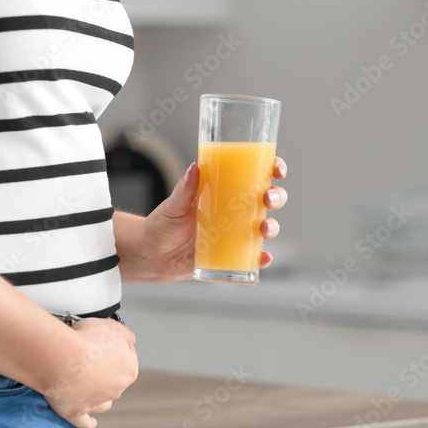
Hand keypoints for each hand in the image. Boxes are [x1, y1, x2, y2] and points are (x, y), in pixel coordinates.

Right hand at [41, 317, 138, 427]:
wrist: (61, 357)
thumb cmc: (86, 340)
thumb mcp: (114, 326)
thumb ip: (125, 335)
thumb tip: (129, 341)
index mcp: (128, 370)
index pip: (128, 359)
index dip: (114, 349)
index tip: (102, 344)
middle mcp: (116, 389)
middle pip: (115, 381)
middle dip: (105, 373)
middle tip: (88, 359)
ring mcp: (96, 403)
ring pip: (104, 403)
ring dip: (100, 397)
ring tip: (88, 388)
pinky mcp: (76, 412)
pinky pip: (84, 422)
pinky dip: (87, 423)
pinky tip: (89, 422)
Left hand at [139, 156, 288, 281]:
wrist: (151, 256)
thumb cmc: (162, 226)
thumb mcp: (172, 206)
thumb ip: (184, 189)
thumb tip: (194, 167)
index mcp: (224, 193)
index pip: (255, 176)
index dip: (272, 170)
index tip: (276, 170)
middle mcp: (234, 213)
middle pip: (267, 201)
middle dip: (276, 197)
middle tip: (268, 199)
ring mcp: (234, 235)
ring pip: (265, 228)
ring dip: (272, 227)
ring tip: (264, 229)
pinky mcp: (230, 256)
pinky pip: (252, 258)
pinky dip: (262, 259)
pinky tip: (263, 258)